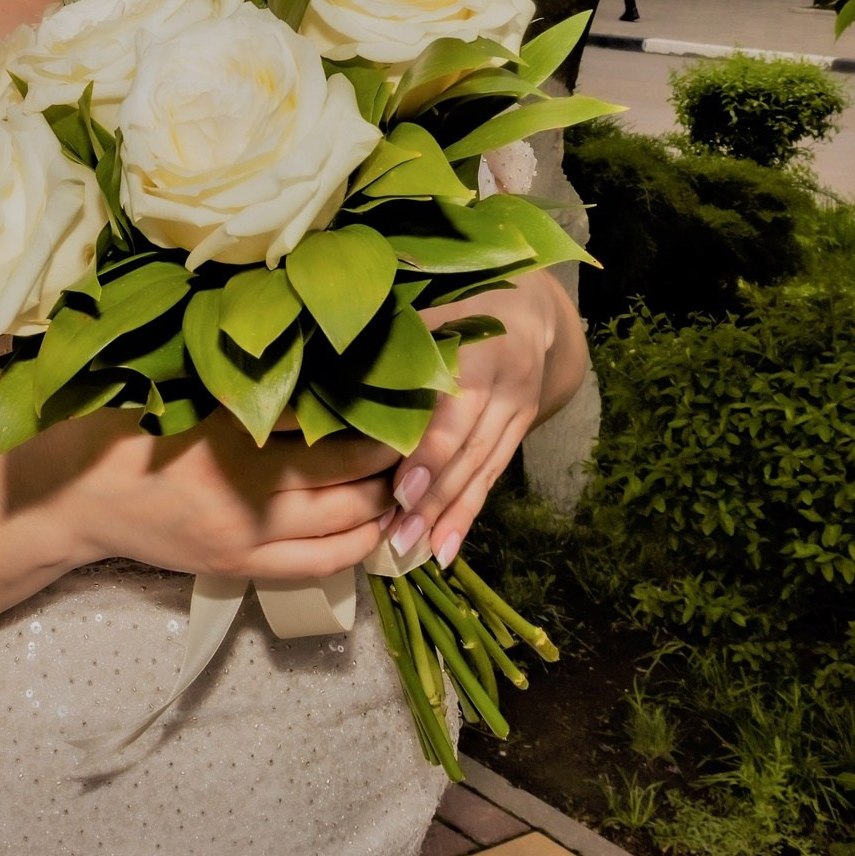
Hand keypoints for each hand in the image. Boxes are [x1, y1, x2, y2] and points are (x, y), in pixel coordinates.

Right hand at [11, 409, 401, 581]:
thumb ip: (248, 384)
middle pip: (349, 474)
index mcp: (228, 428)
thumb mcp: (182, 390)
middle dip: (393, 456)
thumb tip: (325, 365)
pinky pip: (321, 564)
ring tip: (404, 475)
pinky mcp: (240, 568)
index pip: (327, 419)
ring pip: (346, 521)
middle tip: (418, 432)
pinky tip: (374, 523)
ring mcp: (245, 535)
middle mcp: (244, 486)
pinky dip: (359, 544)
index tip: (404, 389)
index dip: (376, 409)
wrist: (73, 496)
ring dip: (384, 499)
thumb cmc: (123, 426)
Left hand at [387, 273, 578, 569]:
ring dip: (446, 517)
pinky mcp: (518, 435)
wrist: (529, 308)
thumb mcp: (431, 307)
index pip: (454, 411)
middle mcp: (505, 387)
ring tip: (412, 553)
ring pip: (480, 472)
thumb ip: (392, 339)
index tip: (402, 487)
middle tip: (396, 537)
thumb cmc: (458, 302)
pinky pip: (491, 480)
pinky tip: (444, 553)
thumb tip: (325, 365)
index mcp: (480, 350)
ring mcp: (516, 415)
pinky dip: (467, 518)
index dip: (429, 451)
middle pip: (467, 451)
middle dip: (433, 499)